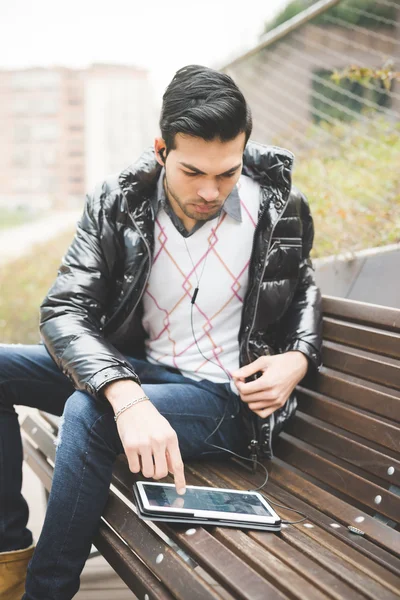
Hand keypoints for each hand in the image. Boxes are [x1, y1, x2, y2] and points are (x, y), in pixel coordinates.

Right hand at [104, 380, 185, 494]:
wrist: (132, 404)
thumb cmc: (150, 418)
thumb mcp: (165, 430)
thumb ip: (170, 450)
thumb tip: (172, 470)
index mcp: (170, 437)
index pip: (177, 464)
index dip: (180, 480)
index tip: (181, 490)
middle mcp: (158, 441)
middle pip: (160, 473)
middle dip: (157, 474)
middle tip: (154, 467)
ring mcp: (143, 444)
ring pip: (147, 473)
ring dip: (145, 469)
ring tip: (144, 456)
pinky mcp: (129, 446)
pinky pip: (134, 468)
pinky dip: (135, 465)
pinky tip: (135, 454)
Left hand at [231, 351, 307, 418]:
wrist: (297, 366)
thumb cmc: (281, 363)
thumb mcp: (262, 361)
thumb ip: (247, 369)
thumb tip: (234, 374)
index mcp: (267, 383)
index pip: (244, 390)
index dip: (238, 383)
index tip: (239, 378)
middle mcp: (272, 394)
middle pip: (246, 398)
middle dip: (241, 390)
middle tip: (243, 382)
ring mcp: (276, 401)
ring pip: (252, 407)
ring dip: (248, 398)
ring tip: (251, 389)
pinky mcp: (279, 404)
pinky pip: (263, 413)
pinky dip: (256, 408)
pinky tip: (256, 399)